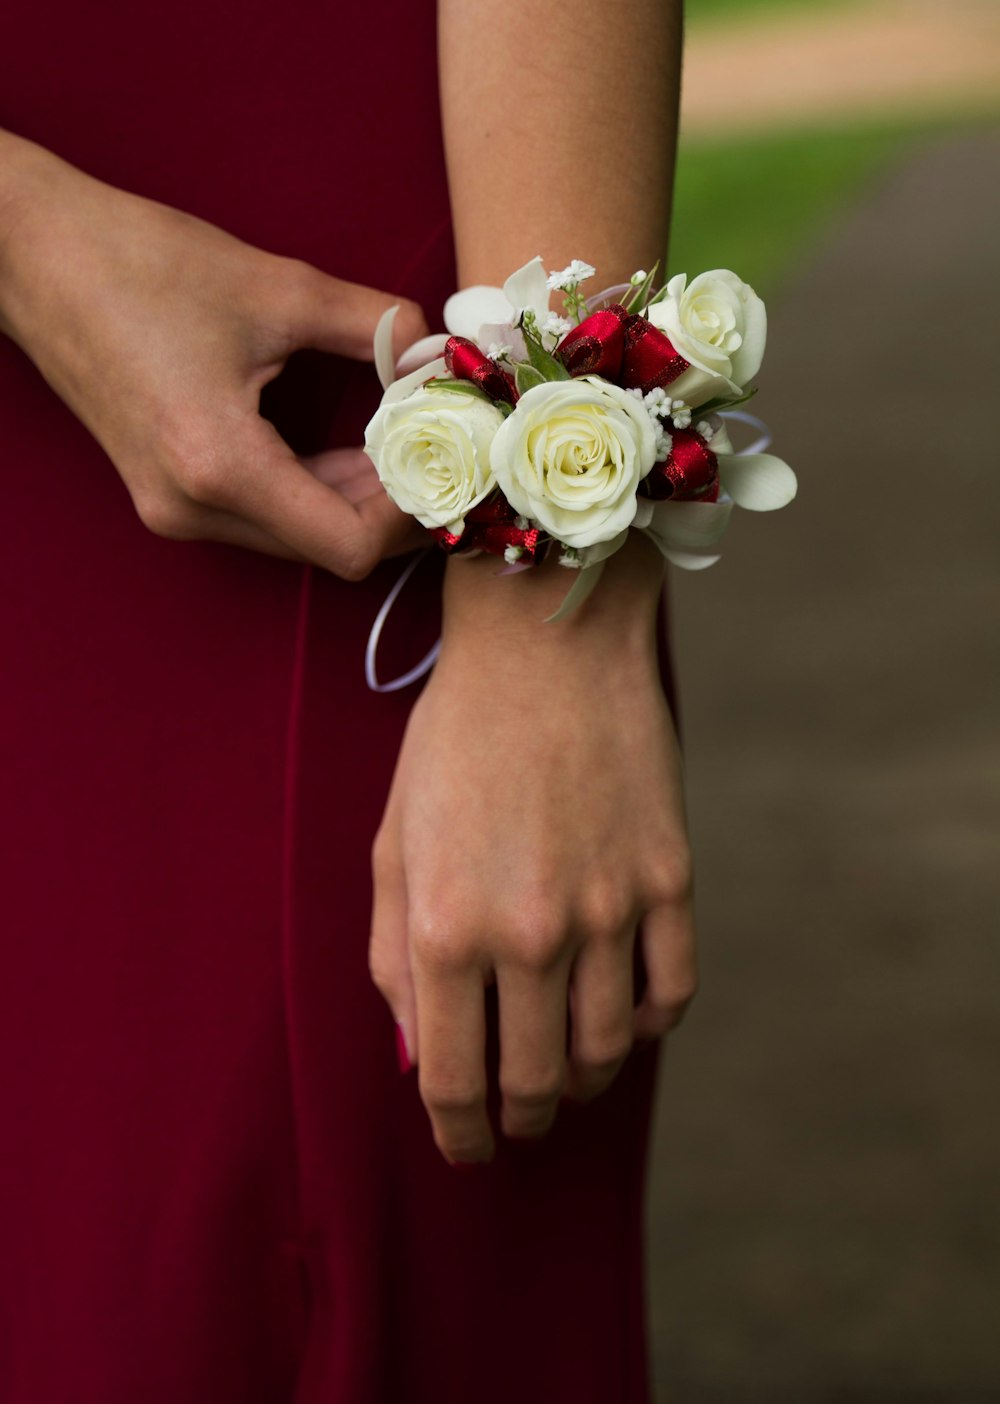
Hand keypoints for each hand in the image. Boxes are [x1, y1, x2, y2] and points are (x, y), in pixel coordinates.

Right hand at [0, 131, 426, 575]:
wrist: (33, 254)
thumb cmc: (139, 262)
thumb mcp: (278, 288)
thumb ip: (375, 328)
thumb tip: (438, 354)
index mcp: (219, 464)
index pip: (348, 544)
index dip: (413, 515)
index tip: (453, 464)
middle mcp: (193, 507)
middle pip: (328, 548)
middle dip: (395, 506)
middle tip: (449, 453)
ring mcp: (174, 508)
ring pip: (298, 536)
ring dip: (358, 498)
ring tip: (407, 441)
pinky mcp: (166, 491)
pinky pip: (264, 513)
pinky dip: (315, 488)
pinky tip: (352, 443)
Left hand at [369, 538, 696, 1163]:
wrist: (545, 649)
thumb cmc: (453, 744)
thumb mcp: (393, 846)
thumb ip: (395, 961)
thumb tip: (421, 1057)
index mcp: (444, 927)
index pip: (452, 1083)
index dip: (459, 1135)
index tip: (467, 1148)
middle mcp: (529, 933)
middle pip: (536, 1083)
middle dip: (522, 1117)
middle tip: (518, 1115)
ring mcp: (609, 909)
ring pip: (609, 1051)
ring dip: (585, 1080)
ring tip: (568, 1072)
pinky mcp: (669, 880)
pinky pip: (672, 993)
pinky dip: (649, 1023)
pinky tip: (624, 1012)